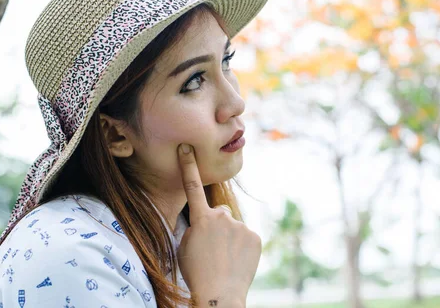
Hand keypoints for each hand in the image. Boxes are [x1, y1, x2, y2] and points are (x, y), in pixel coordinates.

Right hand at [176, 143, 260, 306]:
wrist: (220, 295)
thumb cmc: (197, 273)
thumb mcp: (184, 247)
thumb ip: (195, 227)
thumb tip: (205, 222)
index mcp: (201, 219)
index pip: (193, 186)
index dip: (189, 166)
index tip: (187, 148)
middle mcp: (222, 217)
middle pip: (219, 214)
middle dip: (217, 226)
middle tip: (213, 249)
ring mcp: (241, 226)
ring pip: (233, 227)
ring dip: (230, 238)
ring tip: (225, 259)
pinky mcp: (255, 237)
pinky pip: (246, 236)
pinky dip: (243, 247)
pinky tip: (236, 261)